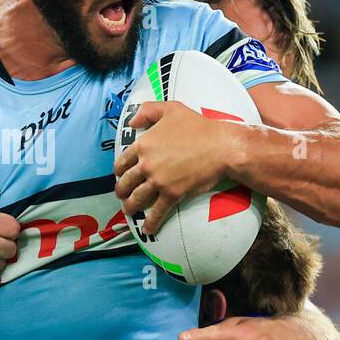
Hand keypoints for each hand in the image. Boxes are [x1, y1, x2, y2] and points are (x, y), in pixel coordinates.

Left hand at [113, 102, 245, 235]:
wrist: (220, 146)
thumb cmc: (198, 127)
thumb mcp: (171, 109)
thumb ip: (148, 111)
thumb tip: (132, 122)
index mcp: (143, 145)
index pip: (122, 161)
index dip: (119, 171)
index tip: (120, 175)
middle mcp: (146, 164)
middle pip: (126, 182)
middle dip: (121, 191)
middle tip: (121, 195)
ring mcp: (158, 181)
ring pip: (137, 198)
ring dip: (130, 207)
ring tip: (129, 211)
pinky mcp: (172, 194)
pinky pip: (157, 212)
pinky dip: (151, 223)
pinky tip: (147, 230)